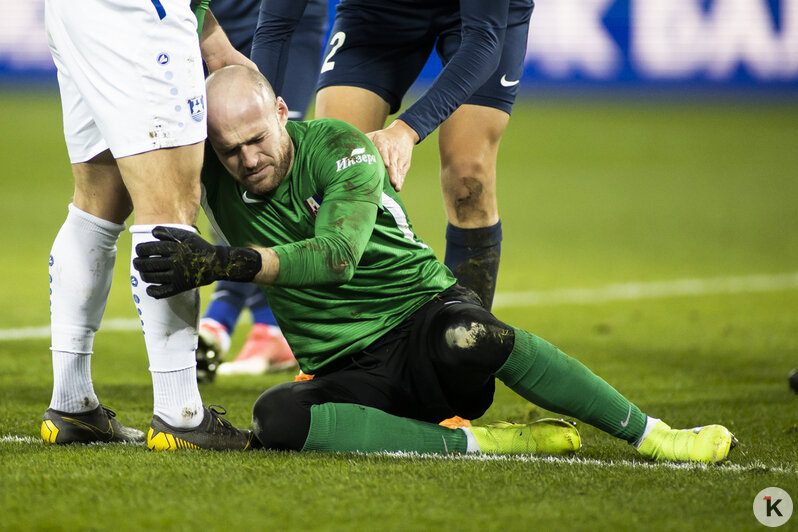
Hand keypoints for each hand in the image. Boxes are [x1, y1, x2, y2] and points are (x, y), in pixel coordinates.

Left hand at [133, 226, 260, 298]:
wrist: (216, 264)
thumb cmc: (199, 247)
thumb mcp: (187, 236)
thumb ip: (169, 232)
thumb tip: (152, 232)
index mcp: (174, 248)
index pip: (148, 249)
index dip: (140, 250)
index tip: (140, 251)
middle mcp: (174, 262)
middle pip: (146, 264)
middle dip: (138, 263)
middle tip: (137, 262)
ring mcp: (176, 276)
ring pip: (151, 278)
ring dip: (143, 275)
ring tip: (144, 272)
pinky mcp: (179, 287)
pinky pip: (161, 292)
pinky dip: (152, 291)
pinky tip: (150, 287)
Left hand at [366, 120, 418, 190]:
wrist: (403, 133)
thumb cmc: (383, 137)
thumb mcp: (373, 135)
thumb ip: (363, 142)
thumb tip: (347, 148)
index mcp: (383, 143)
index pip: (384, 151)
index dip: (385, 158)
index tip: (386, 165)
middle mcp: (393, 151)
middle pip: (393, 163)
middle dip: (393, 173)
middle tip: (393, 182)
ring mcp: (400, 158)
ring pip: (398, 169)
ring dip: (397, 179)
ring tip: (396, 187)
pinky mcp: (405, 163)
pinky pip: (402, 172)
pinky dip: (400, 180)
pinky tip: (398, 187)